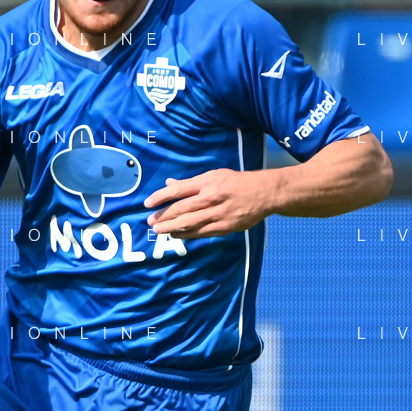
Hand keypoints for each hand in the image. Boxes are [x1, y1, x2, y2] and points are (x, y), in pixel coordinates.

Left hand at [144, 169, 272, 239]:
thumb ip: (191, 183)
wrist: (264, 193)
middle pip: (181, 209)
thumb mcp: (214, 175)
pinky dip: (186, 235)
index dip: (160, 197)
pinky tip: (176, 235)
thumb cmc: (236, 182)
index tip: (147, 204)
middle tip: (150, 222)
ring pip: (189, 224)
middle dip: (163, 216)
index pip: (178, 190)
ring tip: (159, 231)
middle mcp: (211, 198)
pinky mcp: (224, 227)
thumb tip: (169, 183)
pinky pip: (201, 233)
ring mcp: (218, 214)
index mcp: (207, 182)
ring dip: (171, 228)